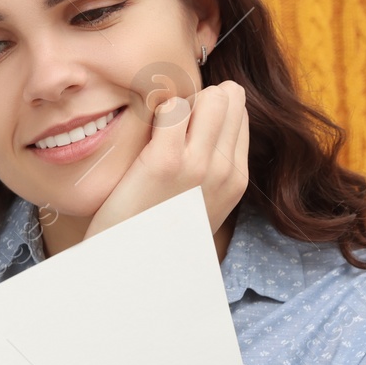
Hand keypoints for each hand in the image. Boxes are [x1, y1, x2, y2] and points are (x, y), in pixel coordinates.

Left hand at [85, 77, 249, 246]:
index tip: (182, 132)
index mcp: (236, 180)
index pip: (238, 115)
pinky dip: (156, 111)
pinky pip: (173, 106)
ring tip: (156, 131)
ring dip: (179, 103)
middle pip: (229, 97)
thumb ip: (208, 170)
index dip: (207, 112)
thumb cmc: (153, 233)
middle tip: (168, 125)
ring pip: (210, 95)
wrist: (127, 268)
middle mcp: (226, 172)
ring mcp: (200, 166)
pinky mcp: (166, 161)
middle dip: (198, 99)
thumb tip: (201, 129)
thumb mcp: (196, 206)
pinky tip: (142, 136)